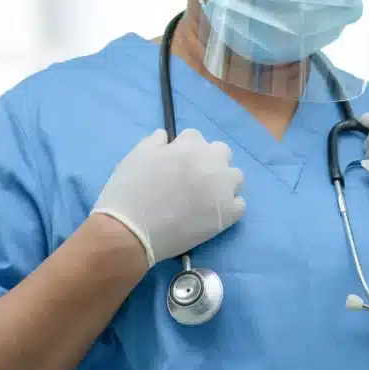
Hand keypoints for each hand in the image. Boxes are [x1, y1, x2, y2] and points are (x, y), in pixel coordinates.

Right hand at [92, 129, 245, 267]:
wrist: (131, 232)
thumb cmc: (129, 192)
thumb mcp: (136, 156)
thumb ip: (154, 142)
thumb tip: (165, 136)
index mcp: (191, 146)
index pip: (195, 137)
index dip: (183, 149)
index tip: (174, 163)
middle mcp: (213, 163)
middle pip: (221, 152)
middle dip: (208, 160)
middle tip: (191, 178)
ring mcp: (223, 189)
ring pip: (235, 177)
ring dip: (223, 181)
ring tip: (205, 196)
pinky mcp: (228, 214)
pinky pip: (239, 204)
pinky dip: (228, 207)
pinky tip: (212, 213)